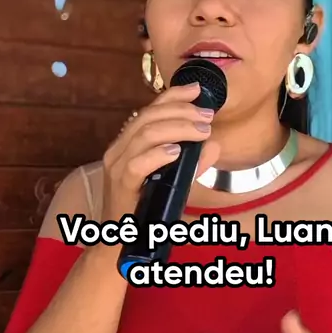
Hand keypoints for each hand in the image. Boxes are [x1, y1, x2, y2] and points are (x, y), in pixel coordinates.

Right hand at [101, 83, 220, 220]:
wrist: (121, 242)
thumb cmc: (146, 211)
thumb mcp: (174, 182)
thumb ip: (193, 164)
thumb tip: (214, 145)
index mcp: (127, 145)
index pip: (148, 110)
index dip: (173, 96)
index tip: (197, 90)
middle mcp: (118, 151)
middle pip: (148, 117)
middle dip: (182, 111)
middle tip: (208, 117)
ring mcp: (116, 168)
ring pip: (144, 134)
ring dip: (177, 129)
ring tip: (201, 132)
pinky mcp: (120, 187)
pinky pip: (137, 164)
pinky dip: (158, 154)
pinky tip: (177, 152)